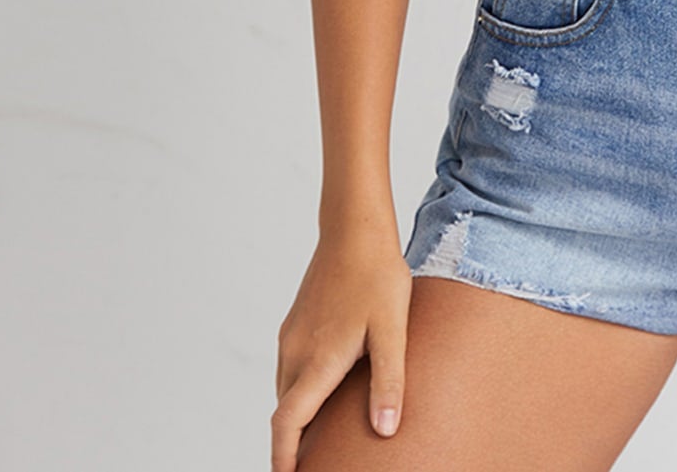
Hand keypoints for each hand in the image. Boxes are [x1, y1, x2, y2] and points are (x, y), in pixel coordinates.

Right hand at [271, 227, 412, 470]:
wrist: (354, 228)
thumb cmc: (377, 276)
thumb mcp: (392, 329)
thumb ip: (389, 380)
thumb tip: (385, 430)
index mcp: (317, 361)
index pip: (287, 424)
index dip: (284, 459)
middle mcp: (295, 353)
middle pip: (284, 414)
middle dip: (292, 445)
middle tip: (314, 465)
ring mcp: (291, 337)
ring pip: (286, 392)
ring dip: (296, 419)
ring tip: (319, 441)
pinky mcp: (295, 324)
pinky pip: (290, 371)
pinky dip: (299, 394)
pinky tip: (323, 394)